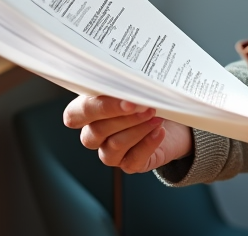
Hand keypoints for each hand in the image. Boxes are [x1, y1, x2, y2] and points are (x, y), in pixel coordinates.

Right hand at [62, 95, 192, 172]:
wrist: (173, 121)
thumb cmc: (148, 99)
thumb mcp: (135, 88)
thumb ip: (125, 86)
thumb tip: (131, 84)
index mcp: (88, 112)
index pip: (74, 114)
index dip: (93, 108)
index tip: (121, 98)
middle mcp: (94, 134)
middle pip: (96, 130)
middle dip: (121, 117)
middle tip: (144, 105)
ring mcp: (110, 152)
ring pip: (115, 145)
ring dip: (138, 128)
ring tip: (156, 115)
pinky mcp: (129, 164)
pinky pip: (133, 160)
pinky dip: (148, 144)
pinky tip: (159, 131)